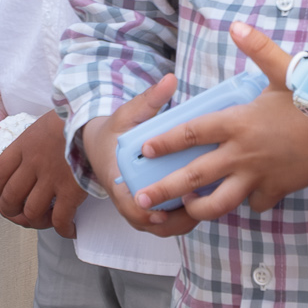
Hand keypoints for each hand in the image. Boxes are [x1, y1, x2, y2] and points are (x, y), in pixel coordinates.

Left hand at [0, 111, 90, 236]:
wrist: (94, 117)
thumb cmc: (74, 116)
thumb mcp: (45, 121)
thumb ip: (33, 136)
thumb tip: (20, 139)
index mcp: (24, 145)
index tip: (2, 191)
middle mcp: (33, 164)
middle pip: (10, 197)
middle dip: (11, 209)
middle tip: (19, 211)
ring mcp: (50, 179)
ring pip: (32, 211)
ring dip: (36, 220)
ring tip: (44, 219)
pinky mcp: (70, 191)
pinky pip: (60, 219)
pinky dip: (63, 228)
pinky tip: (68, 228)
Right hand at [81, 76, 197, 237]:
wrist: (100, 144)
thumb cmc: (115, 131)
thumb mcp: (128, 113)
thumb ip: (149, 100)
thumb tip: (169, 80)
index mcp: (117, 180)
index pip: (130, 207)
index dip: (147, 213)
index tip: (164, 210)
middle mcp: (127, 199)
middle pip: (150, 224)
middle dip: (175, 221)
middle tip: (199, 208)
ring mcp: (138, 207)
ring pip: (161, 227)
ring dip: (182, 221)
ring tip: (206, 204)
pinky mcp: (149, 208)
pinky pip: (166, 222)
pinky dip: (182, 218)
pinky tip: (202, 203)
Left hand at [127, 22, 307, 220]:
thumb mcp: (285, 70)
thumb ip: (258, 49)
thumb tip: (236, 26)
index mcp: (237, 123)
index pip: (191, 133)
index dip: (165, 141)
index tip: (144, 149)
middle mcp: (242, 153)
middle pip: (195, 175)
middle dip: (165, 188)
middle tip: (140, 198)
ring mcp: (259, 176)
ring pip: (221, 201)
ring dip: (200, 207)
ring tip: (185, 208)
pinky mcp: (277, 190)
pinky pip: (256, 202)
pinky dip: (248, 201)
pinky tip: (244, 197)